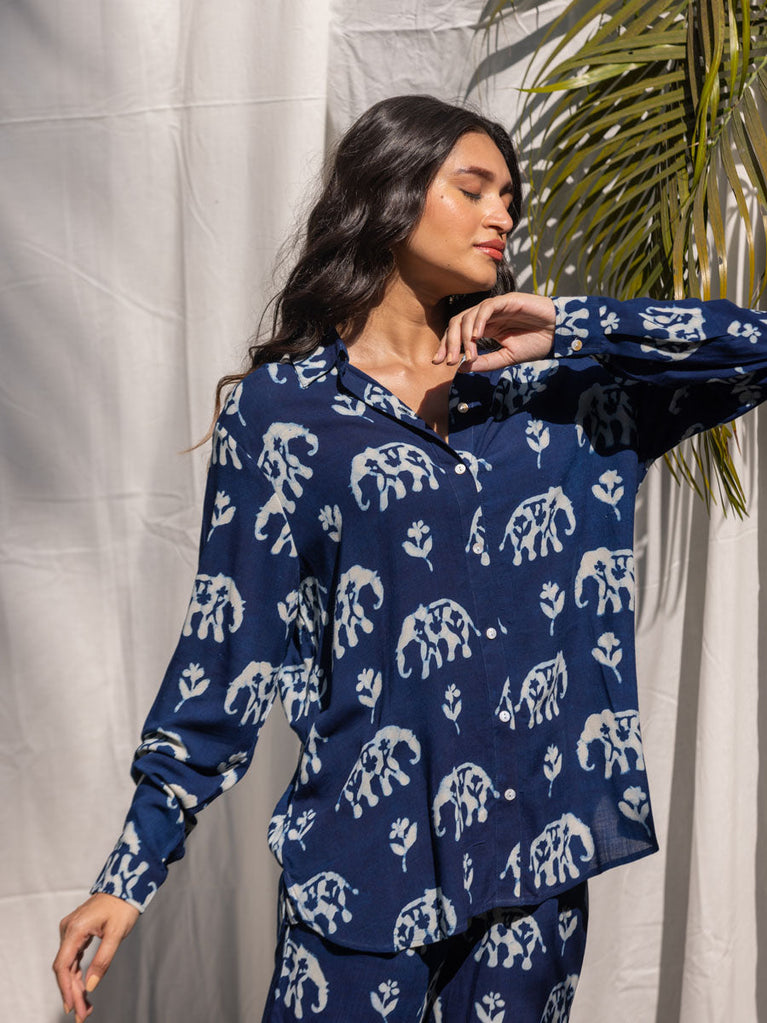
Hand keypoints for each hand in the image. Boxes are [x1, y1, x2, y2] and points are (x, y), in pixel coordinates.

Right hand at [53, 892, 138, 1020]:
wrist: (127, 885)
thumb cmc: (123, 906)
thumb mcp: (116, 934)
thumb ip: (103, 960)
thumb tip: (90, 985)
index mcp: (75, 929)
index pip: (63, 966)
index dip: (66, 989)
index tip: (73, 1007)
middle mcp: (68, 929)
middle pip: (64, 968)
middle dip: (72, 992)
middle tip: (82, 1013)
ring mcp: (71, 930)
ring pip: (68, 964)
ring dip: (75, 985)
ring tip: (84, 1006)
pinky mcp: (77, 931)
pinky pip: (73, 957)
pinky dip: (78, 973)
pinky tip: (83, 988)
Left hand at [433, 292, 555, 371]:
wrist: (560, 334)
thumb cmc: (537, 344)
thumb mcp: (507, 358)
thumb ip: (486, 362)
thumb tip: (461, 368)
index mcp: (485, 328)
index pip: (458, 333)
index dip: (447, 346)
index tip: (439, 362)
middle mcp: (487, 316)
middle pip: (457, 323)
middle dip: (449, 342)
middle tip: (448, 361)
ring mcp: (496, 307)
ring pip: (469, 315)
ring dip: (464, 335)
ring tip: (466, 354)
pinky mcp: (507, 300)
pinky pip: (486, 307)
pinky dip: (479, 320)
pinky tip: (477, 336)